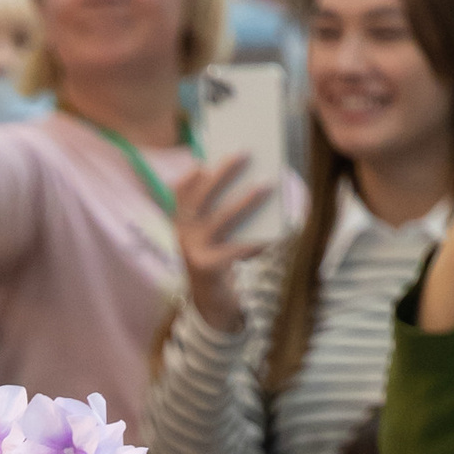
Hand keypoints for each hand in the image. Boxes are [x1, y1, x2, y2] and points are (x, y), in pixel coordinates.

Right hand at [173, 153, 273, 335]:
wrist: (210, 299)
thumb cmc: (218, 255)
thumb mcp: (215, 232)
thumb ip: (221, 210)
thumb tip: (255, 180)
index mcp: (181, 221)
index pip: (180, 192)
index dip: (190, 176)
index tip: (203, 159)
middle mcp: (182, 234)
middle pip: (201, 199)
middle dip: (223, 174)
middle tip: (245, 153)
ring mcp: (193, 252)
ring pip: (221, 220)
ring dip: (245, 201)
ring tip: (267, 185)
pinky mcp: (208, 268)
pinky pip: (236, 249)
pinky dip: (255, 241)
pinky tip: (272, 233)